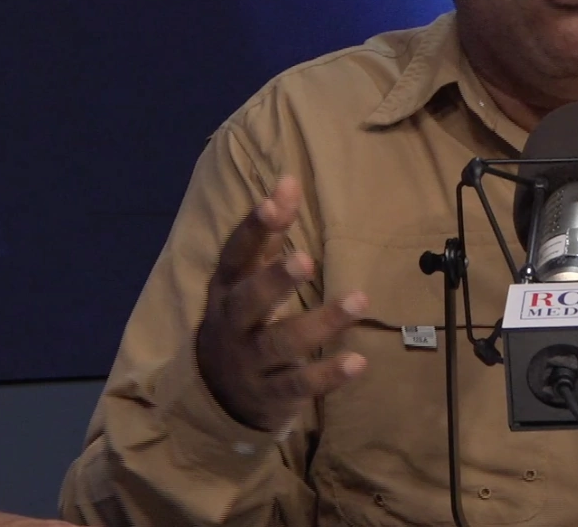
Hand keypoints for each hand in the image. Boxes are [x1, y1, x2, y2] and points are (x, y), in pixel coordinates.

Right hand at [195, 176, 367, 431]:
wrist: (216, 397)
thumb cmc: (242, 321)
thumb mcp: (245, 279)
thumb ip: (269, 234)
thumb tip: (289, 179)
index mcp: (226, 290)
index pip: (237, 254)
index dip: (256, 227)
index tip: (279, 197)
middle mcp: (232, 325)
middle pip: (249, 302)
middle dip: (274, 280)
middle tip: (305, 259)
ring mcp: (250, 363)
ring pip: (282, 343)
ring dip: (322, 322)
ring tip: (360, 300)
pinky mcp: (271, 396)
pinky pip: (300, 385)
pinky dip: (328, 375)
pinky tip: (359, 362)